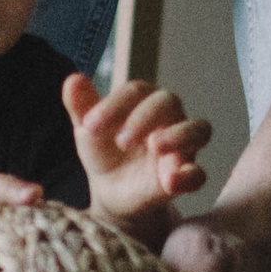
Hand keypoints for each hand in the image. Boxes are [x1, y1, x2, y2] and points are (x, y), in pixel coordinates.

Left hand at [62, 73, 211, 234]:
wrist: (110, 191)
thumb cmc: (104, 152)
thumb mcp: (88, 132)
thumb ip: (82, 107)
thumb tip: (72, 79)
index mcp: (143, 101)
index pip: (135, 92)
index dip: (113, 105)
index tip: (88, 125)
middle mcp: (168, 117)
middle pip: (169, 102)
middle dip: (145, 118)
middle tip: (121, 141)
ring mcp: (181, 145)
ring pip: (197, 129)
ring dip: (178, 136)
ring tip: (155, 147)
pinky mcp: (185, 174)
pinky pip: (198, 173)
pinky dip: (189, 176)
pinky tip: (171, 183)